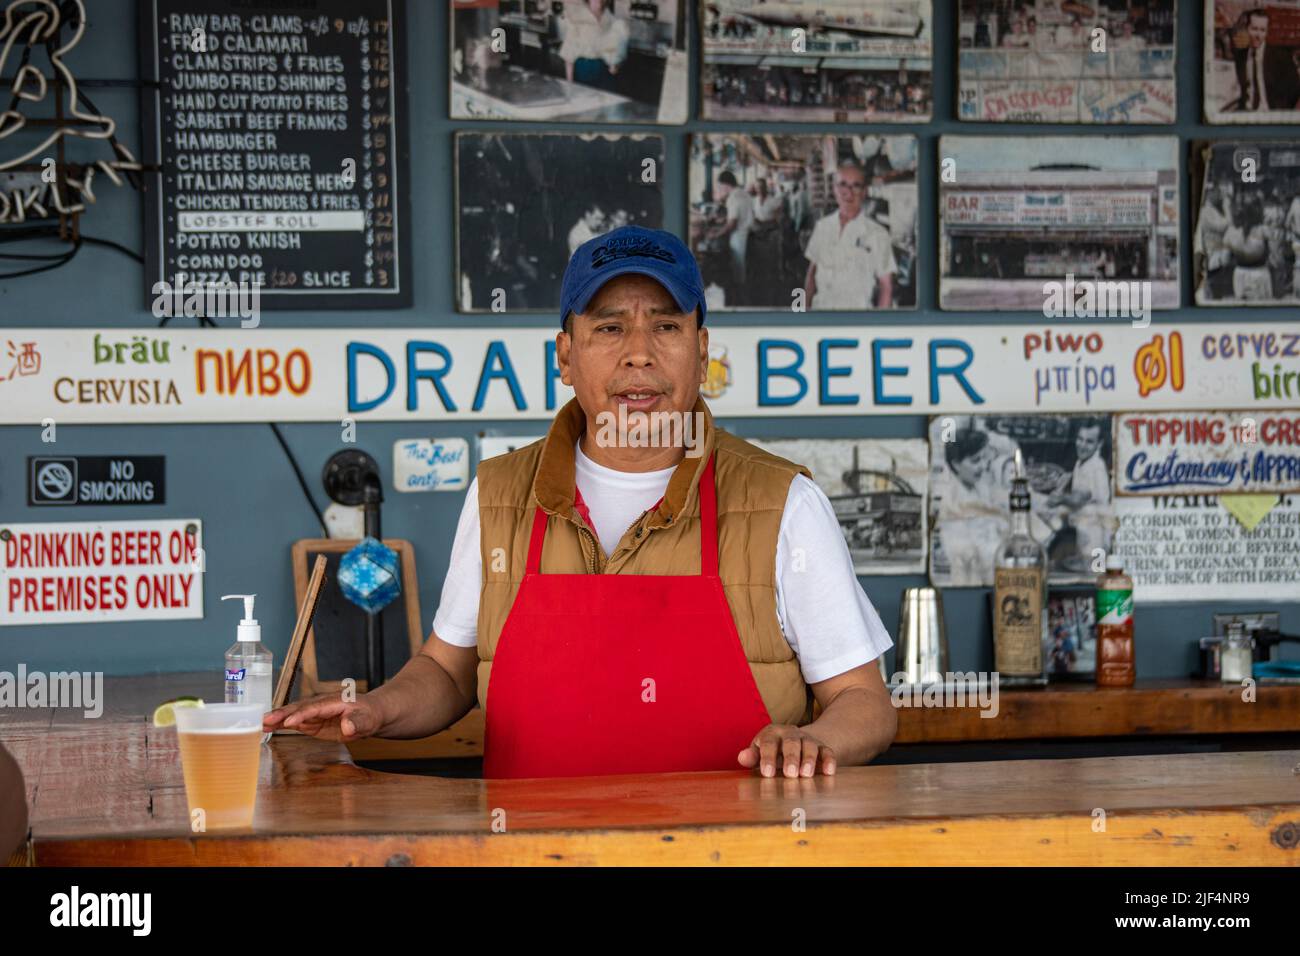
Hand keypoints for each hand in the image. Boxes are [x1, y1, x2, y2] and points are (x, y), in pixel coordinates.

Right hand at [263, 692, 383, 741]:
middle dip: (282, 714)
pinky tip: (267, 728)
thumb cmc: (369, 715)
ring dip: (277, 719)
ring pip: (293, 714)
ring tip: (260, 724)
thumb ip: (357, 723)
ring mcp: (315, 713)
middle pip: (299, 708)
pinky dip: (281, 724)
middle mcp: (321, 705)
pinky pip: (294, 722)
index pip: (315, 708)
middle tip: (265, 720)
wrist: (370, 715)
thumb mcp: (368, 720)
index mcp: (334, 701)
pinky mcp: (312, 722)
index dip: (302, 715)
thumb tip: (348, 726)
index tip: (289, 723)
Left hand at [738, 724, 835, 777]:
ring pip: (810, 746)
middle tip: (790, 773)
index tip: (767, 773)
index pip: (768, 743)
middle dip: (791, 758)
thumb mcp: (760, 752)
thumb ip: (752, 756)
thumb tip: (742, 757)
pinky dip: (829, 760)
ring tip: (806, 775)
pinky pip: (827, 751)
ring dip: (809, 760)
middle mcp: (790, 734)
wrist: (794, 743)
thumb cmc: (771, 752)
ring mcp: (807, 739)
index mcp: (772, 733)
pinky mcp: (822, 747)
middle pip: (791, 743)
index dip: (767, 757)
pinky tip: (829, 772)